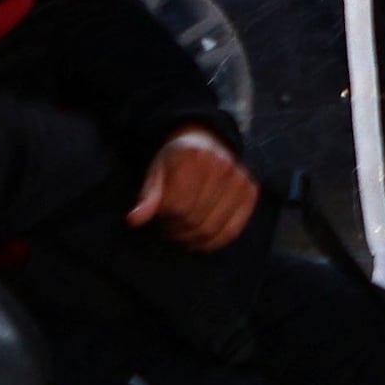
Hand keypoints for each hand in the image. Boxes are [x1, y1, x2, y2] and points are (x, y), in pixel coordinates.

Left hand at [129, 130, 258, 248]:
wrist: (207, 141)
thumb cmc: (177, 160)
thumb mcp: (157, 171)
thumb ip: (148, 196)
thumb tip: (134, 220)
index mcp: (193, 156)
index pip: (177, 206)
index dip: (164, 219)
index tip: (159, 217)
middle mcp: (221, 165)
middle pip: (194, 219)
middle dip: (177, 231)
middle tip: (169, 230)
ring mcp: (239, 178)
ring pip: (211, 227)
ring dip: (192, 239)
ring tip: (182, 235)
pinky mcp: (250, 191)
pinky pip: (233, 229)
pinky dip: (214, 243)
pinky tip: (201, 243)